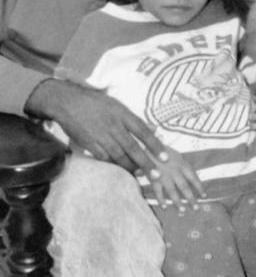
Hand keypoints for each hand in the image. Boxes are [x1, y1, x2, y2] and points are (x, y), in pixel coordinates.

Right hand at [25, 78, 164, 173]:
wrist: (68, 101)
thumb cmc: (96, 103)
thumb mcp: (118, 106)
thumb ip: (134, 120)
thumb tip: (154, 129)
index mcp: (123, 114)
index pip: (144, 132)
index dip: (155, 145)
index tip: (165, 157)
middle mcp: (114, 126)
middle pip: (133, 147)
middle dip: (146, 162)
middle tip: (156, 174)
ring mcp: (100, 135)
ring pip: (119, 155)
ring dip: (131, 167)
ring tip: (141, 175)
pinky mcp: (88, 143)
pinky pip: (104, 157)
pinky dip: (114, 165)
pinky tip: (121, 170)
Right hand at [145, 145, 204, 206]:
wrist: (145, 143)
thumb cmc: (161, 149)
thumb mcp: (175, 154)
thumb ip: (182, 165)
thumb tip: (190, 176)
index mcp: (182, 163)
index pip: (194, 178)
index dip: (200, 187)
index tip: (205, 196)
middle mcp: (175, 171)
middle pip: (185, 187)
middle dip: (191, 199)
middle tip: (197, 209)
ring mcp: (164, 175)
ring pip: (173, 192)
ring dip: (178, 203)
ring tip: (183, 212)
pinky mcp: (153, 178)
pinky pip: (158, 191)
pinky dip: (161, 200)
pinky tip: (165, 207)